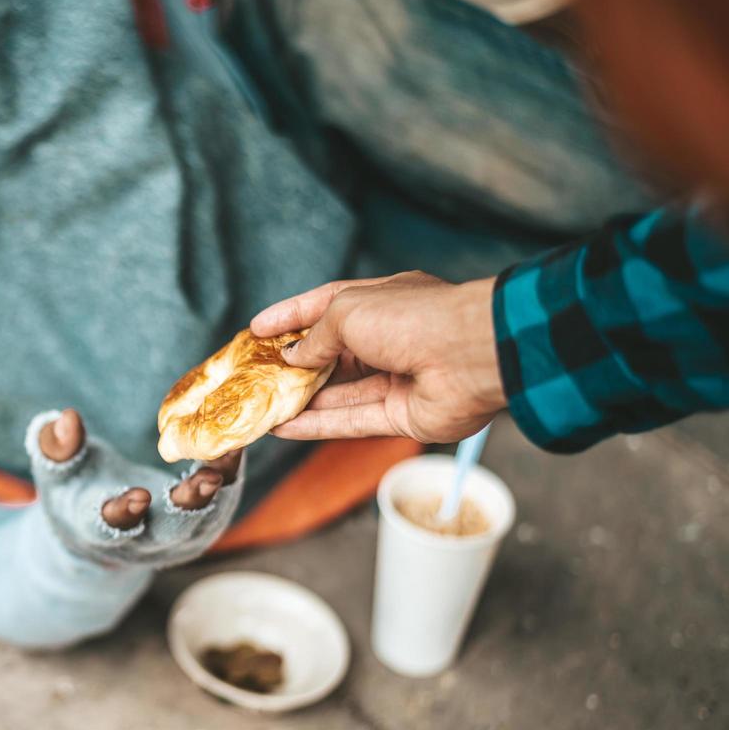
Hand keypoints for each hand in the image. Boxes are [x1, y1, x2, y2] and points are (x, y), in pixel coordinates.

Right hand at [249, 271, 507, 443]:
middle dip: (295, 364)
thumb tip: (293, 358)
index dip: (291, 316)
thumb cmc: (412, 318)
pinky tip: (283, 428)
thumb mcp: (348, 312)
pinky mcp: (401, 415)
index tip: (257, 330)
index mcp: (384, 301)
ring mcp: (398, 379)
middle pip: (334, 354)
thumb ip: (317, 337)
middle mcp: (391, 338)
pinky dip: (317, 425)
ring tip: (262, 404)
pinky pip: (351, 421)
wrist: (471, 356)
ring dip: (301, 399)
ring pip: (340, 392)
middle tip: (256, 374)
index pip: (327, 306)